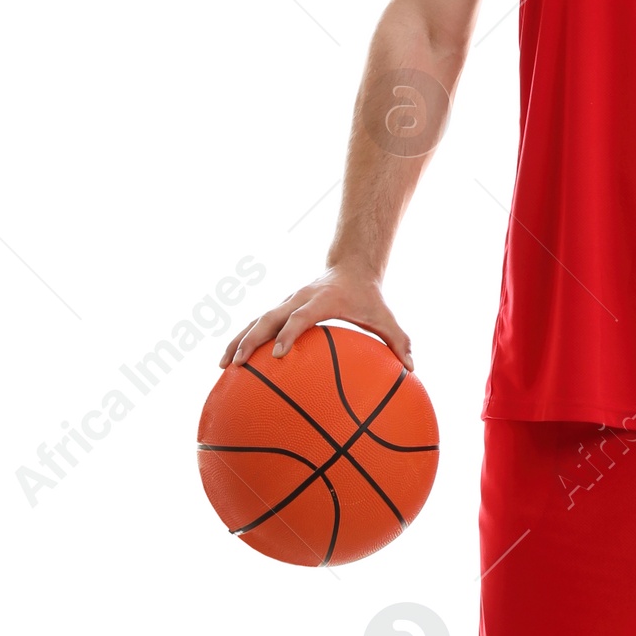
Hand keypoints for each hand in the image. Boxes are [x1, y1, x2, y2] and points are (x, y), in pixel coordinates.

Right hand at [220, 266, 413, 370]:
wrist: (351, 267)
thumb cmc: (369, 297)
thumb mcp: (385, 317)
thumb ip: (399, 341)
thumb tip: (412, 368)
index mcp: (321, 301)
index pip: (300, 317)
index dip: (288, 334)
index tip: (277, 354)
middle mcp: (298, 300)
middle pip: (268, 318)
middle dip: (252, 340)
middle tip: (239, 363)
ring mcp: (286, 303)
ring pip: (256, 320)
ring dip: (238, 341)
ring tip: (223, 365)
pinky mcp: (280, 308)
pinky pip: (257, 324)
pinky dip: (241, 340)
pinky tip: (230, 362)